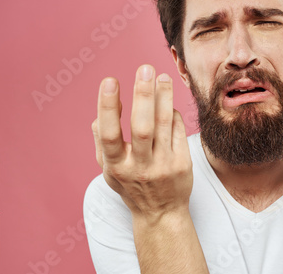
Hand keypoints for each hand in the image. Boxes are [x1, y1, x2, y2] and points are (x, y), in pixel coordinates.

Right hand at [91, 65, 192, 218]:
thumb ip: (102, 141)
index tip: (110, 80)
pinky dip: (172, 112)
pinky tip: (168, 102)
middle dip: (143, 95)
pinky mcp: (182, 163)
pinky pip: (177, 129)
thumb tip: (100, 112)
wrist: (160, 212)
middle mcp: (140, 166)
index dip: (108, 107)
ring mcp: (163, 165)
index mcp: (116, 166)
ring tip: (162, 77)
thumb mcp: (109, 169)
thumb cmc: (131, 184)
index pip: (109, 134)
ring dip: (164, 96)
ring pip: (164, 124)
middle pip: (142, 127)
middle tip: (145, 69)